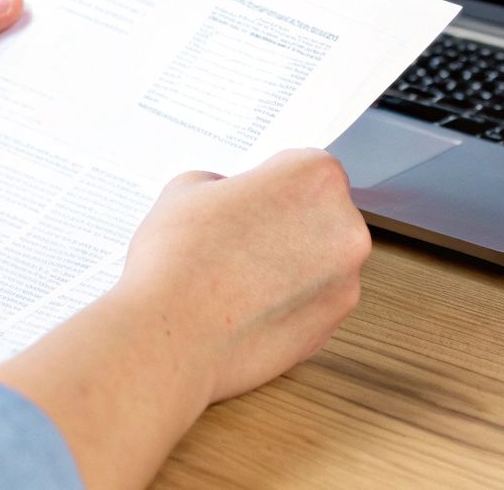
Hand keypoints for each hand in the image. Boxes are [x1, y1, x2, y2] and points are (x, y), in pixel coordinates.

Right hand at [0, 150, 369, 489]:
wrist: (163, 337)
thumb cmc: (169, 262)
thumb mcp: (182, 192)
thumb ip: (217, 184)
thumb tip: (224, 194)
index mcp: (311, 175)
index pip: (306, 166)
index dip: (269, 185)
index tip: (249, 199)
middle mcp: (340, 224)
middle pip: (319, 213)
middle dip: (281, 224)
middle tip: (231, 239)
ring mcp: (340, 280)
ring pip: (317, 259)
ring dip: (283, 263)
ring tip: (226, 275)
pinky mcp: (328, 326)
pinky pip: (310, 301)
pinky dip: (282, 303)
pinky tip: (236, 306)